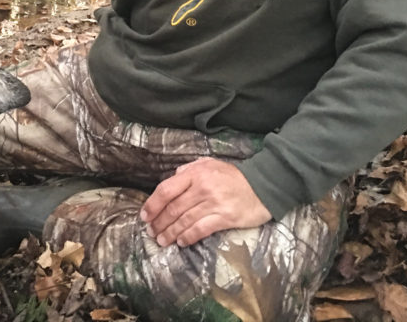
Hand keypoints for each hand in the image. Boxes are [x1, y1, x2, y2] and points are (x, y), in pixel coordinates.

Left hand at [139, 158, 271, 247]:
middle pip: (173, 208)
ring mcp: (214, 203)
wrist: (262, 186)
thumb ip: (189, 170)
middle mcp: (202, 188)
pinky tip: (181, 242)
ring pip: (184, 221)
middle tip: (151, 232)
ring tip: (161, 240)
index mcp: (195, 173)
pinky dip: (188, 237)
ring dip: (170, 233)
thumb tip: (172, 178)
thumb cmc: (233, 176)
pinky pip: (201, 230)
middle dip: (159, 222)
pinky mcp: (225, 218)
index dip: (152, 204)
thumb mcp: (209, 164)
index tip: (144, 216)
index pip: (166, 190)